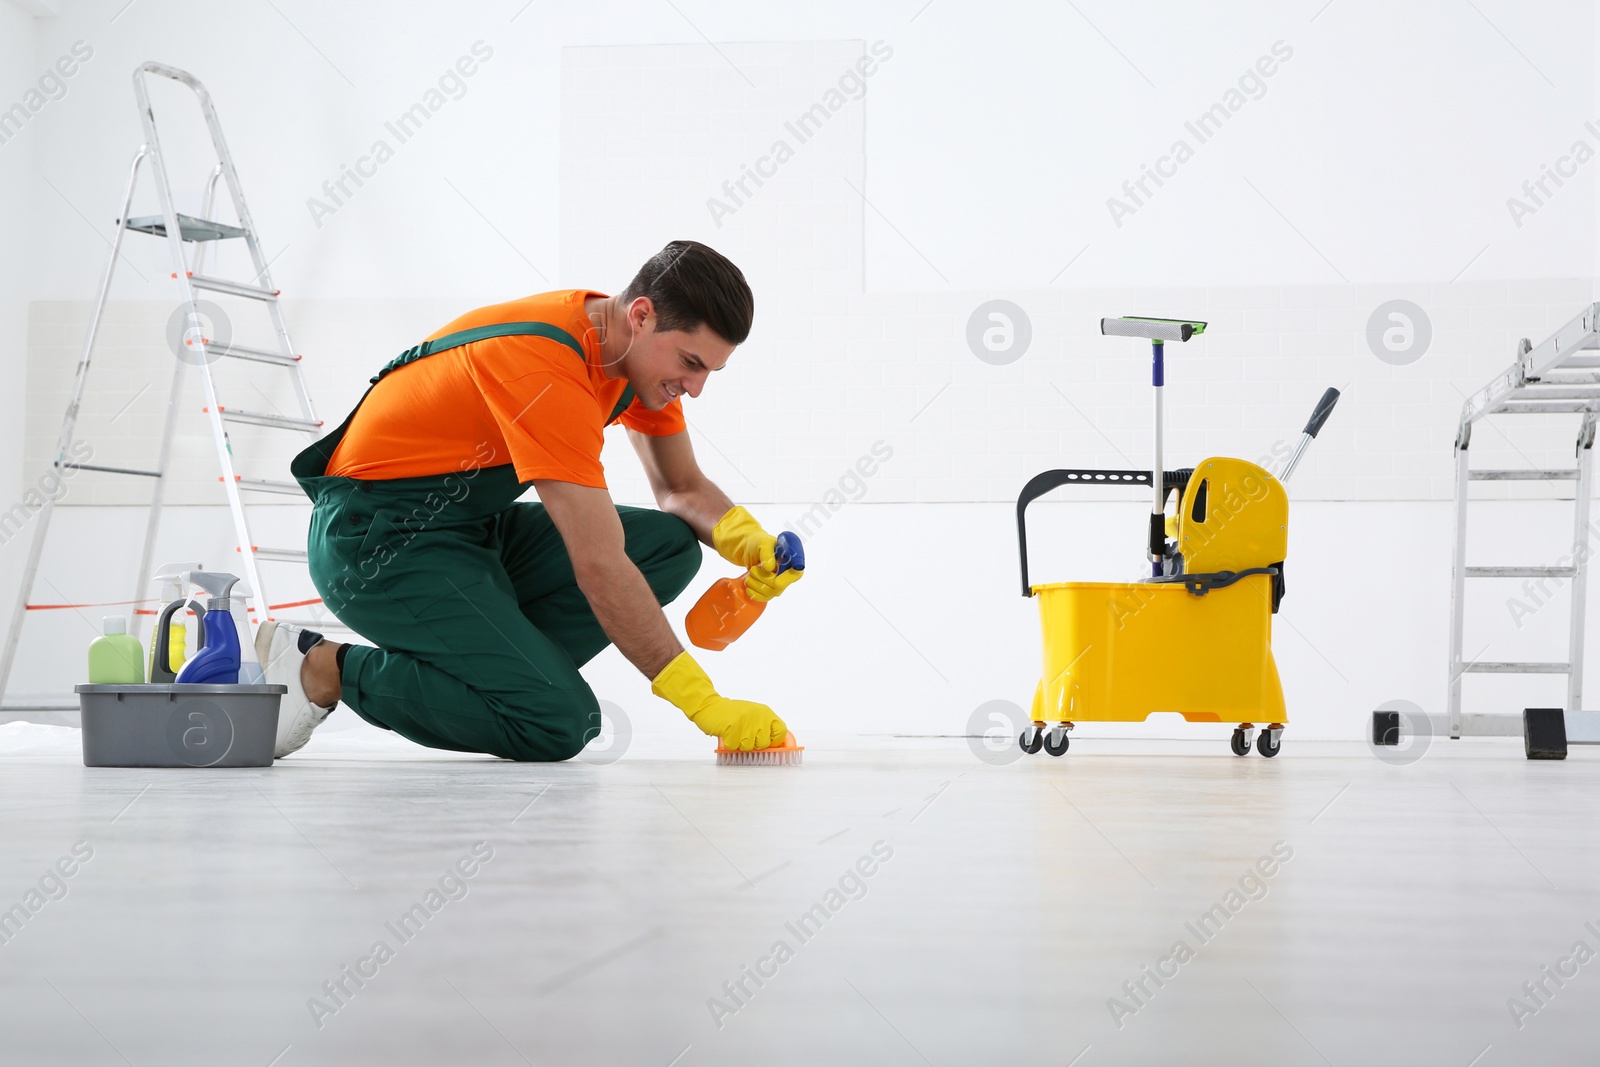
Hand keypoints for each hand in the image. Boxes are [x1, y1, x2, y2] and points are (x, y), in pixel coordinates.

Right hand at [651, 651, 787, 749]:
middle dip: (753, 744)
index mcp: (765, 712)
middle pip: (764, 743)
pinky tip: (726, 733)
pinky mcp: (733, 728)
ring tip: (734, 732)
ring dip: (739, 743)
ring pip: (748, 747)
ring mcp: (745, 722)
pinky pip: (734, 747)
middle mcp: (758, 716)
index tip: (770, 744)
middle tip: (743, 733)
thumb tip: (778, 745)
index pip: (781, 731)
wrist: (709, 706)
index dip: (775, 741)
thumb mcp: (752, 716)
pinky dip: (728, 744)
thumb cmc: (731, 714)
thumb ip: (764, 728)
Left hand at [713, 506, 804, 601]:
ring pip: (771, 592)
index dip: (787, 578)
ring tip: (750, 575)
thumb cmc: (759, 543)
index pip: (796, 572)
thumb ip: (767, 553)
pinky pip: (766, 598)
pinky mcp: (772, 589)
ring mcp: (781, 582)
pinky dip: (755, 594)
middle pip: (779, 585)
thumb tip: (770, 568)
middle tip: (753, 569)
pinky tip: (749, 588)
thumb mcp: (763, 543)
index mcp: (793, 558)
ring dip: (756, 585)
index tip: (776, 581)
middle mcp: (789, 572)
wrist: (749, 549)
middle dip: (763, 579)